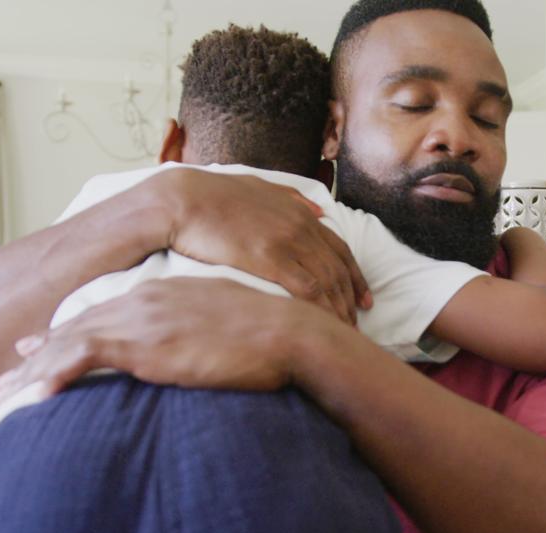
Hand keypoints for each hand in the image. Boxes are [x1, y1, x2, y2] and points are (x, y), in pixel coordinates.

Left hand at [0, 278, 326, 401]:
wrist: (290, 334)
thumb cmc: (276, 335)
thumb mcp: (236, 321)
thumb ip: (211, 324)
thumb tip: (212, 343)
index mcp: (171, 290)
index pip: (113, 308)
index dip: (80, 325)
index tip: (55, 341)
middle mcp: (149, 298)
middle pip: (85, 321)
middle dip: (48, 346)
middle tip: (19, 365)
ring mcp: (143, 318)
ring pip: (74, 339)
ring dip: (39, 366)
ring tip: (12, 389)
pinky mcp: (143, 343)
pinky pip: (82, 356)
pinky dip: (54, 373)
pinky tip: (37, 394)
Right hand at [152, 168, 370, 323]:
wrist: (181, 198)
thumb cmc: (212, 195)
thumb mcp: (259, 187)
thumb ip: (291, 198)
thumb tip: (318, 211)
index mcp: (300, 213)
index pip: (341, 250)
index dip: (355, 277)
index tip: (364, 299)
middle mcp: (301, 227)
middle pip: (338, 269)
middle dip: (351, 299)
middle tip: (357, 323)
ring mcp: (287, 242)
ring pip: (327, 281)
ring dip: (338, 309)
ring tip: (343, 332)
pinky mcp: (269, 258)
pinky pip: (306, 289)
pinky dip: (320, 309)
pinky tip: (323, 325)